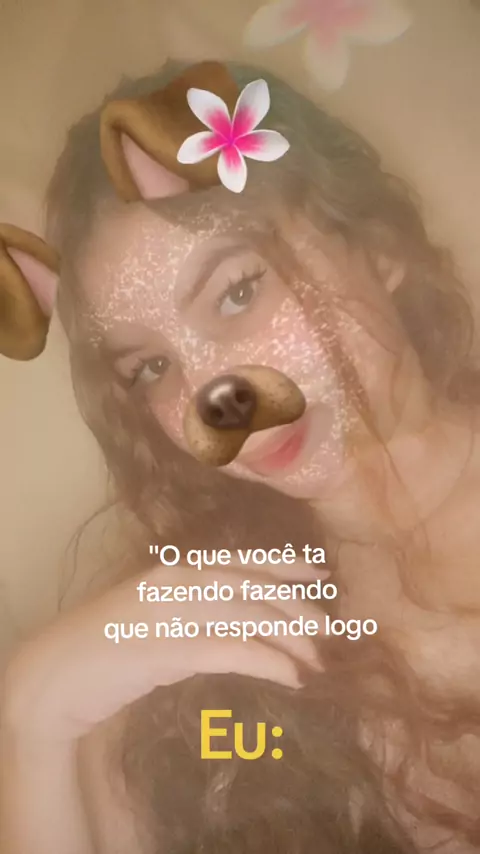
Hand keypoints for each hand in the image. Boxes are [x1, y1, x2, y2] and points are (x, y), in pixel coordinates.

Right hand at [3, 559, 327, 742]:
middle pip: (253, 587)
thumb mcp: (157, 615)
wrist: (57, 674)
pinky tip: (292, 678)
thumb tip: (248, 619)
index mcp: (175, 569)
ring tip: (317, 658)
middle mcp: (178, 582)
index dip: (284, 566)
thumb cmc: (107, 644)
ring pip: (249, 616)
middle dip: (297, 606)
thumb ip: (197, 609)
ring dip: (290, 637)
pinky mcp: (168, 650)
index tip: (319, 574)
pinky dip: (268, 662)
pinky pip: (232, 651)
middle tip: (329, 628)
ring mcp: (172, 613)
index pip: (241, 561)